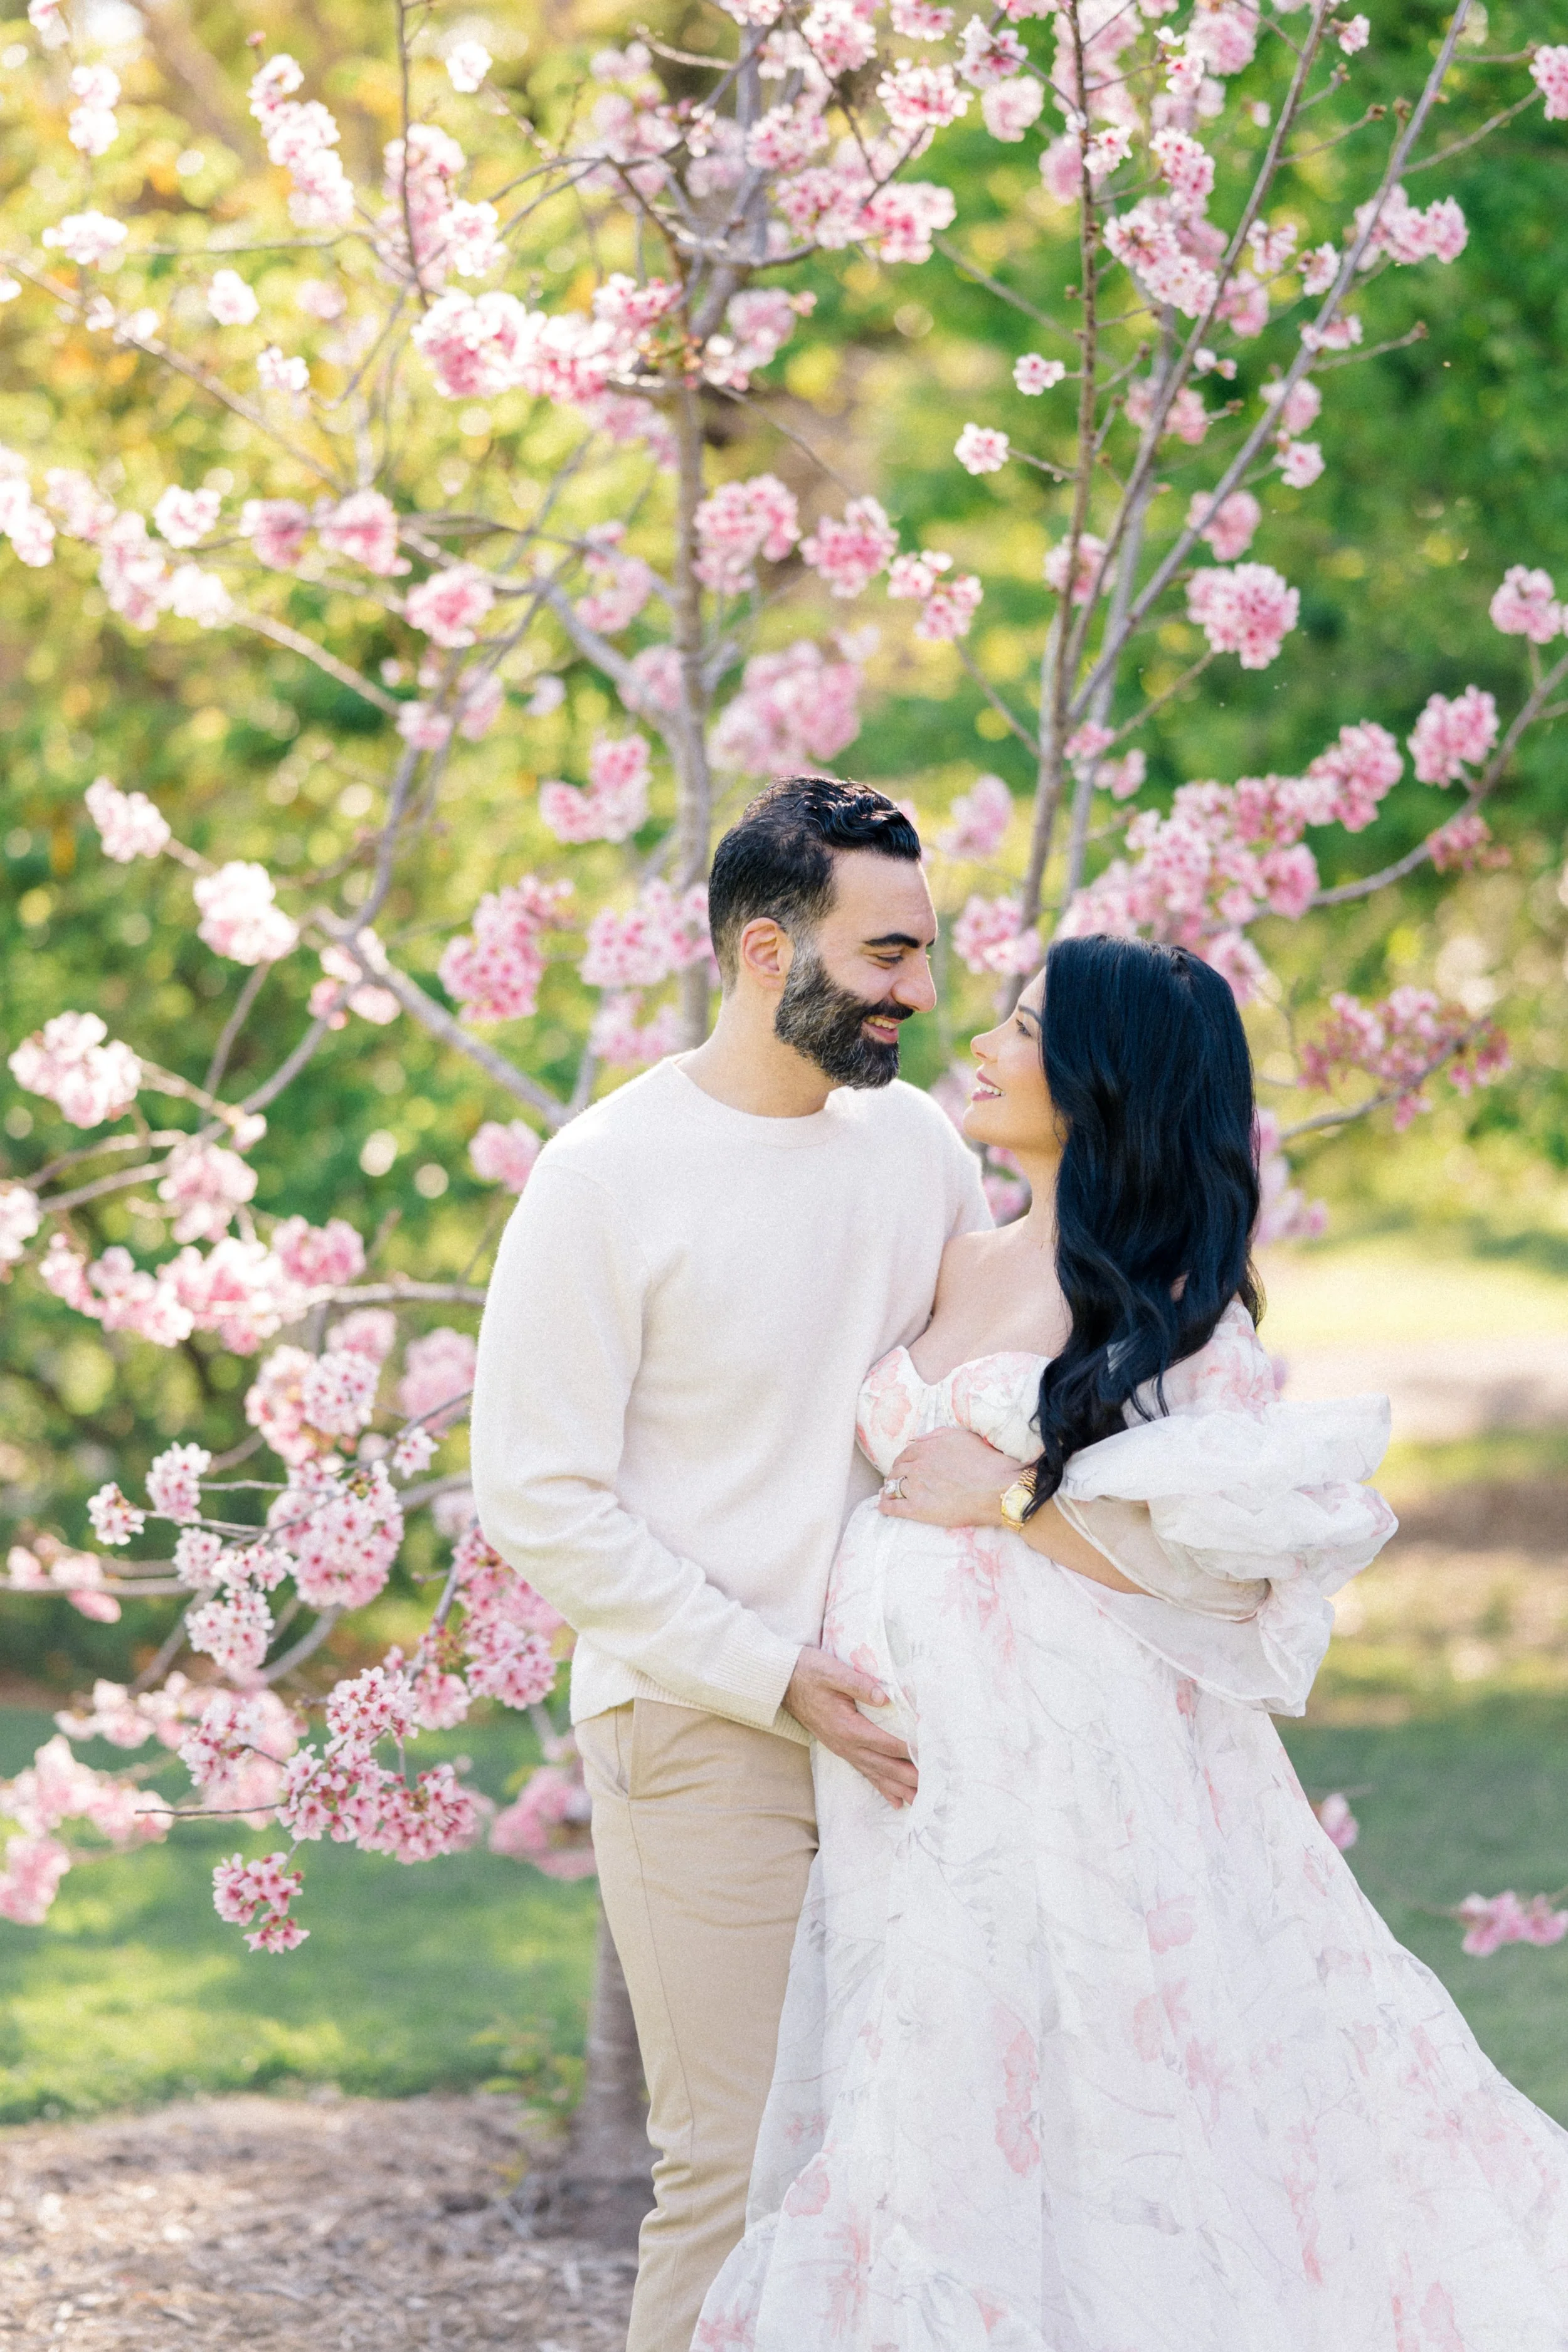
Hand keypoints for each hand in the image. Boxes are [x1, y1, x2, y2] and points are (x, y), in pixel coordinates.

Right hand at [782, 1646, 917, 1807]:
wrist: (783, 1682)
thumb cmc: (809, 1672)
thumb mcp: (833, 1671)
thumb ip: (859, 1684)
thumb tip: (884, 1696)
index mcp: (847, 1726)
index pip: (885, 1742)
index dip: (907, 1749)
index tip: (928, 1756)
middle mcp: (846, 1743)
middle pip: (883, 1765)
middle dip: (908, 1777)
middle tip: (931, 1788)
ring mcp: (842, 1748)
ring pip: (875, 1773)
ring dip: (898, 1787)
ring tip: (919, 1799)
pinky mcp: (840, 1747)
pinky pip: (864, 1771)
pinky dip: (881, 1786)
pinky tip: (894, 1799)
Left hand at [877, 1426, 1012, 1528]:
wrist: (997, 1489)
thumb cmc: (986, 1462)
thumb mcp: (962, 1437)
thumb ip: (937, 1435)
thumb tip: (918, 1439)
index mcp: (927, 1448)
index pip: (905, 1454)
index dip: (903, 1462)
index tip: (904, 1467)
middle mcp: (917, 1466)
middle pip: (897, 1470)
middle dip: (896, 1475)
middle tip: (897, 1481)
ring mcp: (916, 1487)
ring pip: (893, 1487)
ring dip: (890, 1489)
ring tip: (889, 1494)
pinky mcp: (918, 1509)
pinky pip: (894, 1508)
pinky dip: (885, 1507)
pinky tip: (882, 1508)